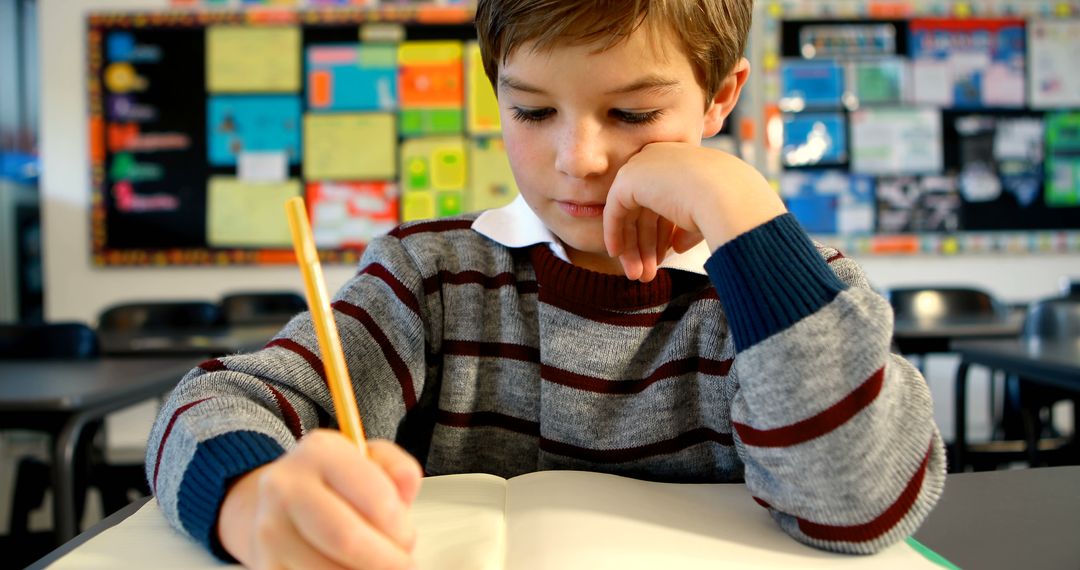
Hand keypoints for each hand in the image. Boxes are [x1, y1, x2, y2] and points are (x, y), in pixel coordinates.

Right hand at [217, 431, 422, 569]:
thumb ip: (395, 467)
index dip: (400, 528)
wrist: (274, 505)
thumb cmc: (333, 485)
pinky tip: (347, 569)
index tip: (408, 538)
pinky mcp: (265, 565)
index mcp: (320, 453)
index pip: (376, 498)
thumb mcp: (368, 460)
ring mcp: (270, 530)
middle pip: (347, 540)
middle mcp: (286, 488)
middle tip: (402, 565)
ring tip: (372, 564)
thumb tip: (407, 486)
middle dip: (386, 561)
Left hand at [603, 142, 785, 281]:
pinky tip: (617, 255)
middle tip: (646, 273)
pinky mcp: (628, 178)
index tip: (662, 258)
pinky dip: (614, 233)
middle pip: (645, 208)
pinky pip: (614, 210)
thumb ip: (686, 227)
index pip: (664, 201)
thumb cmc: (726, 206)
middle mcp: (660, 158)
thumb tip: (676, 246)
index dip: (662, 233)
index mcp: (681, 161)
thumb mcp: (705, 216)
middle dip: (646, 244)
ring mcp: (642, 165)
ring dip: (633, 247)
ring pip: (629, 212)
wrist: (726, 196)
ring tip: (638, 276)